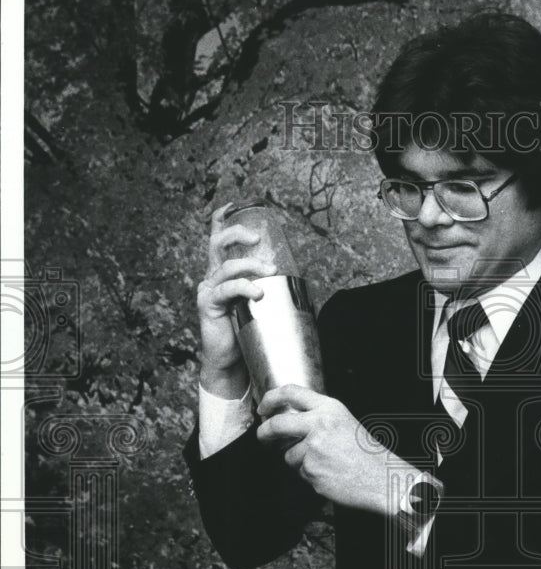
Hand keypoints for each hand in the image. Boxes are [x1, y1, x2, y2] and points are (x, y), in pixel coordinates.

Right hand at [197, 202, 274, 397]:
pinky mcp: (208, 306)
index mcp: (223, 273)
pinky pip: (226, 290)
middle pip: (217, 242)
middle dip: (236, 232)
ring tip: (270, 272)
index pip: (218, 239)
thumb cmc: (247, 333)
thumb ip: (271, 291)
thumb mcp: (261, 306)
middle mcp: (212, 277)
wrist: (231, 364)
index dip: (222, 219)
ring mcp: (208, 290)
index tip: (233, 204)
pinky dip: (244, 287)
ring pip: (226, 266)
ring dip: (250, 265)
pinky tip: (257, 293)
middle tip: (256, 238)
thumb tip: (304, 286)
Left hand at [256, 384, 413, 516]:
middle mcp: (319, 424)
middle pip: (277, 424)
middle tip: (264, 436)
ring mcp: (313, 448)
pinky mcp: (311, 469)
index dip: (271, 399)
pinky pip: (299, 471)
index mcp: (329, 408)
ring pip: (288, 454)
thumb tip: (289, 422)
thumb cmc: (368, 454)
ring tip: (325, 463)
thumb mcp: (345, 422)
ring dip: (299, 461)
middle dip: (264, 432)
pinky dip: (309, 474)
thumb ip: (318, 417)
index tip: (264, 407)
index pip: (290, 393)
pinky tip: (328, 473)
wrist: (383, 478)